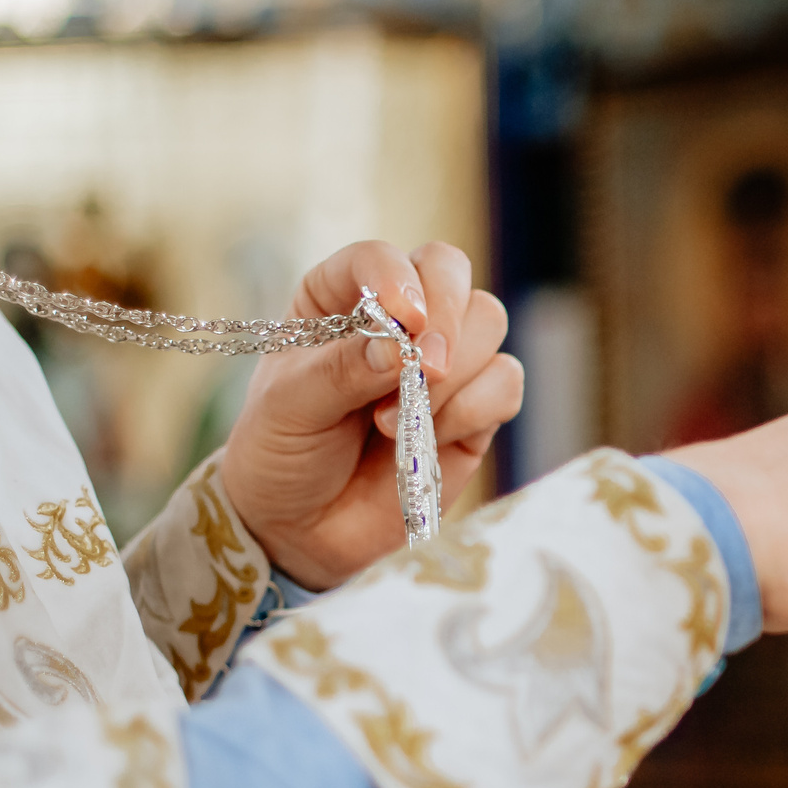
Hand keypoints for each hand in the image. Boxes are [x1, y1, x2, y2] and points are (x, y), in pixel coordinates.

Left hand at [220, 240, 526, 589]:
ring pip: (487, 321)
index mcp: (339, 297)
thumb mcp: (289, 407)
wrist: (301, 530)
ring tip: (394, 422)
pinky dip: (476, 408)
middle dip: (444, 319)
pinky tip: (428, 439)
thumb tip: (401, 346)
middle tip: (421, 372)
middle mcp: (397, 318)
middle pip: (451, 272)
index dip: (399, 279)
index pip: (382, 257)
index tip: (403, 321)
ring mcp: (441, 361)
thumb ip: (342, 370)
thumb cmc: (282, 454)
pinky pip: (506, 382)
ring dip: (453, 373)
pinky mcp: (474, 410)